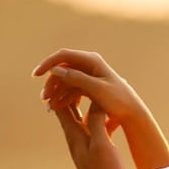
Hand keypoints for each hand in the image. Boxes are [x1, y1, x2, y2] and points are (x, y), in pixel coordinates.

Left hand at [32, 50, 144, 168]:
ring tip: (94, 88)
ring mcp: (86, 144)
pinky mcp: (96, 151)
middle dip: (72, 92)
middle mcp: (76, 138)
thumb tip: (94, 100)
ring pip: (82, 117)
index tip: (65, 74)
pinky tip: (110, 113)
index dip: (61, 89)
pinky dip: (100, 117)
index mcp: (74, 134)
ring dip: (87, 102)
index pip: (61, 106)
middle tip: (78, 75)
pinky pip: (95, 128)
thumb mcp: (101, 144)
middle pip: (69, 109)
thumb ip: (97, 121)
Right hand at [33, 49, 147, 124]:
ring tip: (49, 108)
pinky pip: (71, 89)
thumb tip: (55, 70)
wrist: (133, 112)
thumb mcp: (96, 89)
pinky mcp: (89, 86)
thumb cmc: (118, 100)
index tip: (36, 75)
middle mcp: (89, 64)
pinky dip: (64, 98)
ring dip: (56, 93)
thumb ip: (76, 79)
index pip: (63, 56)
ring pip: (65, 81)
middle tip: (43, 99)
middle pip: (62, 70)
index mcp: (92, 60)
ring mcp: (88, 75)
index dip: (48, 64)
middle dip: (51, 84)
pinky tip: (57, 108)